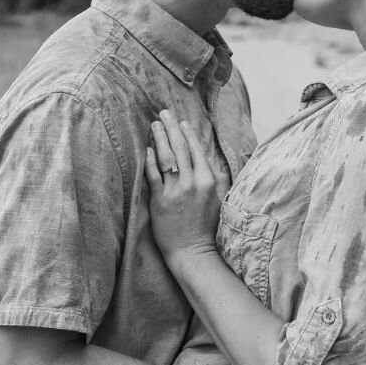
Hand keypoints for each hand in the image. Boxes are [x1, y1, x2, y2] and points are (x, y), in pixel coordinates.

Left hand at [145, 110, 228, 270]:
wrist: (193, 251)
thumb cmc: (206, 227)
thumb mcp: (218, 199)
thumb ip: (215, 178)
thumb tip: (208, 159)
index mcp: (209, 180)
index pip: (197, 150)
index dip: (188, 133)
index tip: (181, 121)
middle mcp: (193, 182)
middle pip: (180, 148)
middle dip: (171, 127)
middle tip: (163, 113)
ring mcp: (176, 191)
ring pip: (166, 157)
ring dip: (159, 138)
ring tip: (154, 125)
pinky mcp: (160, 201)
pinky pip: (153, 175)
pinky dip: (150, 160)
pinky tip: (147, 149)